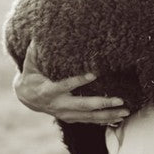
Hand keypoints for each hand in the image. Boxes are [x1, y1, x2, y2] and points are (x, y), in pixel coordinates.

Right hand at [13, 42, 129, 125]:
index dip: (78, 81)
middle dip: (102, 103)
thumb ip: (36, 50)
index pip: (64, 86)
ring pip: (89, 116)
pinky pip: (90, 121)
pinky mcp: (71, 118)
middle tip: (119, 99)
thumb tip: (41, 33)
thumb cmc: (32, 74)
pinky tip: (119, 118)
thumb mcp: (30, 62)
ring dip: (108, 114)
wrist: (27, 97)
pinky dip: (105, 120)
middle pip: (82, 105)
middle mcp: (58, 105)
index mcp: (47, 91)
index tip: (94, 74)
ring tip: (125, 111)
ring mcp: (65, 114)